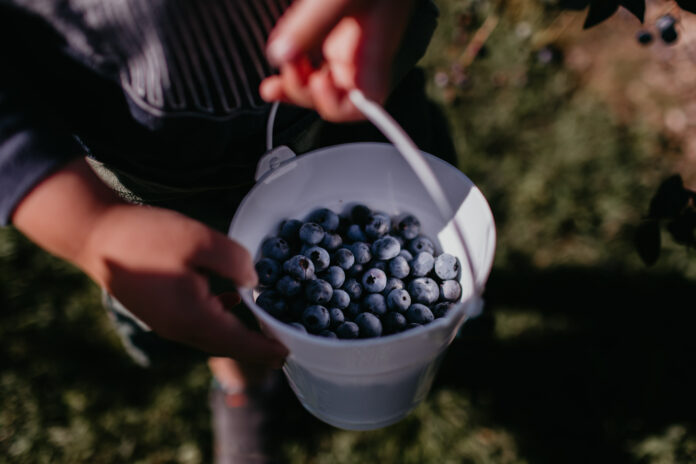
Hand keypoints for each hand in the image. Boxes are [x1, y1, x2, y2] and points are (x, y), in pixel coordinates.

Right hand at [79, 204, 287, 365]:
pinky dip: (220, 319)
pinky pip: (197, 323)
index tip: (288, 353)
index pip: (239, 343)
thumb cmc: (147, 236)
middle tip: (282, 348)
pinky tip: (231, 300)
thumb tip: (252, 279)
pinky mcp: (159, 310)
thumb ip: (235, 261)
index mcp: (192, 318)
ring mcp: (166, 322)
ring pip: (212, 336)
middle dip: (256, 348)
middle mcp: (179, 328)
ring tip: (263, 329)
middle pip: (226, 346)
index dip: (266, 350)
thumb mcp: (200, 240)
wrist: (96, 235)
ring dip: (238, 335)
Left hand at [259, 0, 414, 121]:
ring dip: (294, 88)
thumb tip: (279, 55)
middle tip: (289, 63)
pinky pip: (311, 67)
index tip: (319, 81)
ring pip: (320, 86)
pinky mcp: (331, 37)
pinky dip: (292, 74)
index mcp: (374, 52)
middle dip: (307, 91)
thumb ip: (311, 24)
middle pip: (336, 99)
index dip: (341, 104)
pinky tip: (274, 78)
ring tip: (272, 82)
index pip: (365, 103)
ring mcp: (345, 49)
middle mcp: (360, 58)